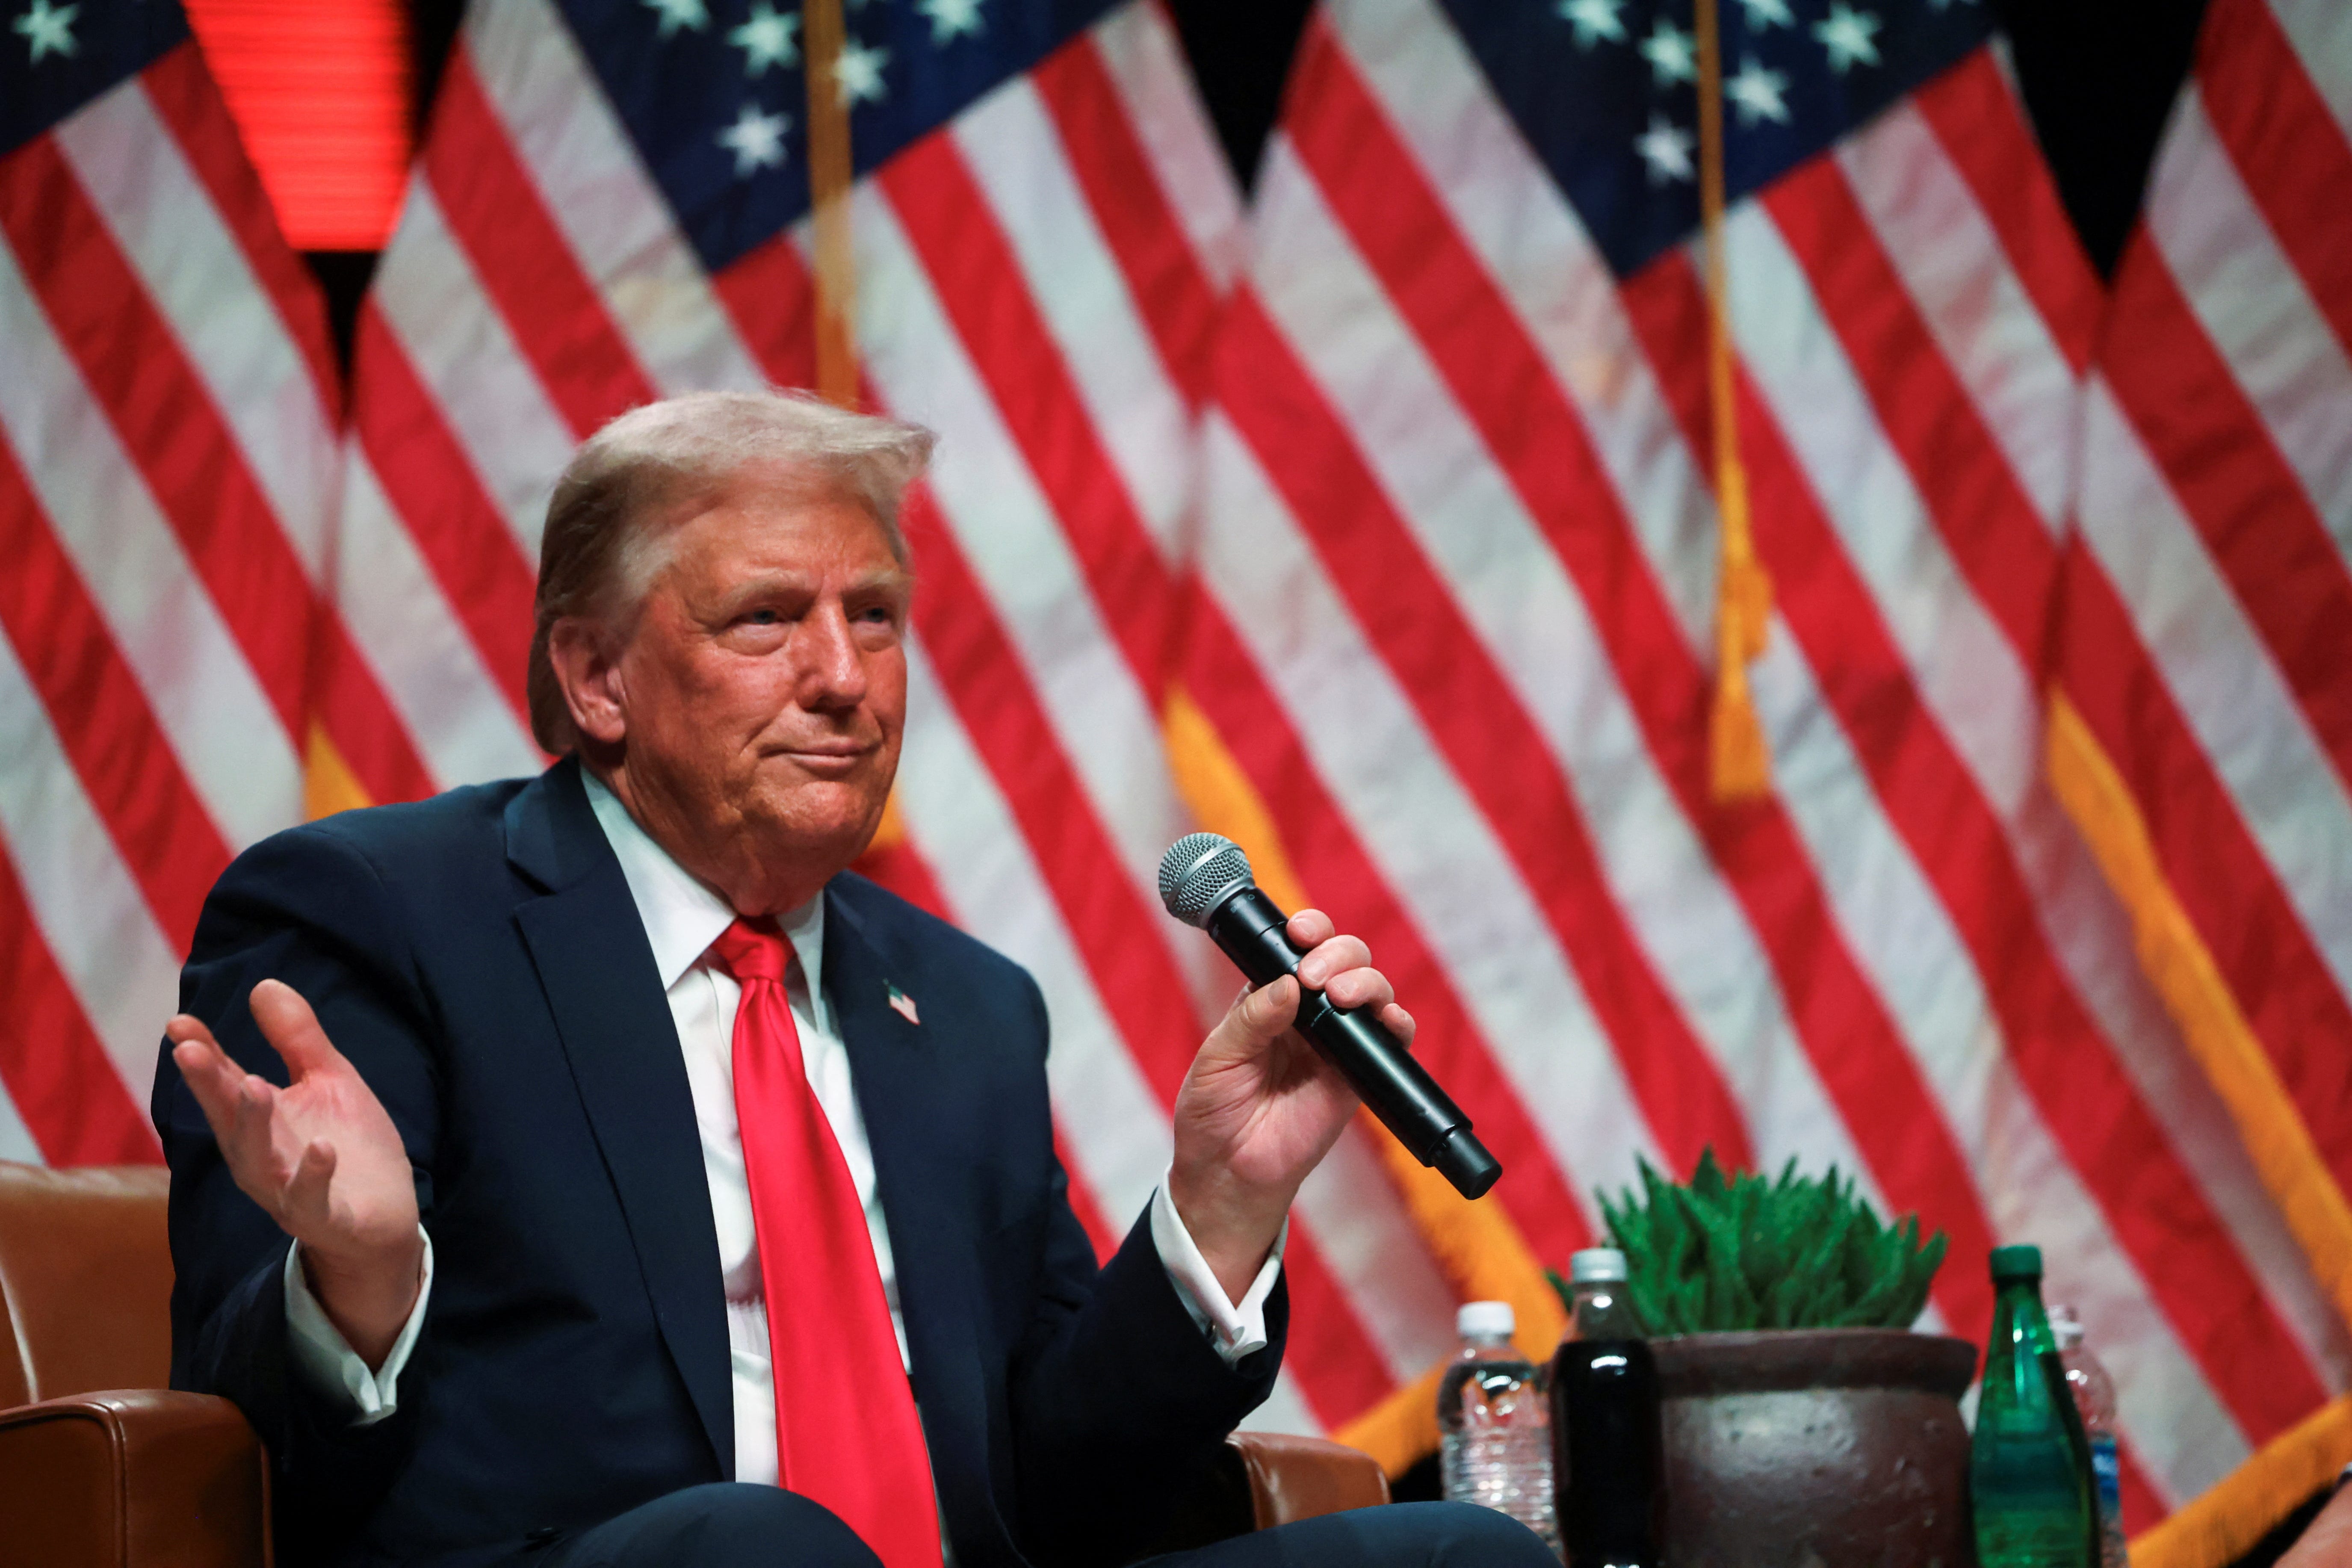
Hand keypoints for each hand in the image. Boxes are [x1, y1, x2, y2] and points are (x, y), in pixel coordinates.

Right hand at [167, 980, 422, 1367]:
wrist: (382, 1219)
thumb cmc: (347, 1145)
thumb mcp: (329, 1081)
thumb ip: (297, 1038)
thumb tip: (264, 984)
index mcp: (260, 1122)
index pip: (224, 1084)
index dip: (203, 1056)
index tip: (180, 1023)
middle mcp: (261, 1157)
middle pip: (229, 1120)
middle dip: (209, 1086)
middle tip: (191, 1049)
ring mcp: (287, 1191)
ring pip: (259, 1161)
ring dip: (253, 1125)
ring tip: (254, 1085)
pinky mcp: (324, 1218)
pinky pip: (311, 1201)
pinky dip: (314, 1176)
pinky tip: (321, 1149)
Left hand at [1168, 911, 1412, 1302]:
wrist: (1228, 1173)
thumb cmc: (1214, 1113)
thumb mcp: (1219, 1057)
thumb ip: (1252, 1018)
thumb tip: (1289, 983)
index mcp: (1271, 998)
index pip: (1299, 949)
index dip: (1308, 931)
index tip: (1299, 932)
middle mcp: (1309, 1014)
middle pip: (1344, 959)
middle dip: (1338, 952)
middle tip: (1314, 976)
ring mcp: (1337, 1043)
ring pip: (1371, 991)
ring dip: (1365, 981)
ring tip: (1339, 995)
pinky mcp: (1357, 1076)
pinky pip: (1390, 1042)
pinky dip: (1396, 1023)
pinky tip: (1384, 1021)